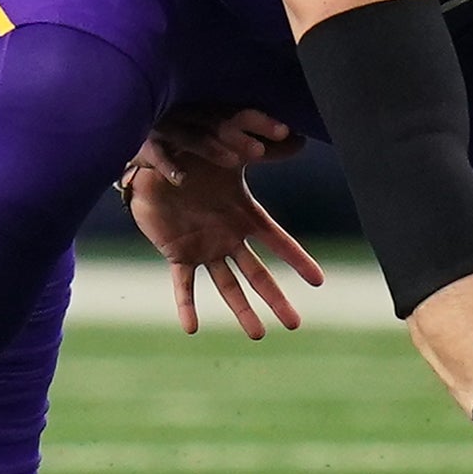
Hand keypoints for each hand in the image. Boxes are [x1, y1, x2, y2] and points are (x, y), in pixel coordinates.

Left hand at [125, 120, 323, 339]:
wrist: (154, 159)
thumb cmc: (194, 153)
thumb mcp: (232, 150)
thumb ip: (262, 148)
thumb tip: (297, 138)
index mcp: (244, 215)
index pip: (277, 241)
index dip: (297, 260)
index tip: (318, 280)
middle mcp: (228, 236)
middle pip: (258, 274)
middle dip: (276, 298)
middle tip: (295, 324)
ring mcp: (204, 247)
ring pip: (227, 285)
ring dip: (241, 310)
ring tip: (258, 334)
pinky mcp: (178, 253)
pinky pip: (183, 283)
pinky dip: (186, 304)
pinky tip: (191, 326)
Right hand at [135, 105, 306, 179]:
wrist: (130, 129)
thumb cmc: (190, 141)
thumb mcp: (228, 143)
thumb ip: (263, 145)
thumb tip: (300, 140)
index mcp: (213, 113)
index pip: (240, 113)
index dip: (262, 121)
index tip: (286, 131)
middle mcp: (191, 117)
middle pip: (218, 122)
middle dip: (240, 133)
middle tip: (261, 151)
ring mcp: (167, 131)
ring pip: (191, 138)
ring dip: (212, 148)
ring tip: (234, 159)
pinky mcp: (144, 149)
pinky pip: (156, 157)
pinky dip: (168, 166)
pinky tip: (182, 179)